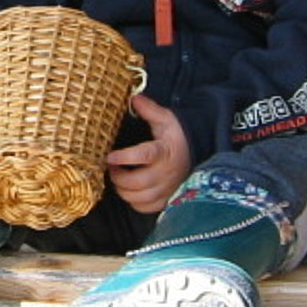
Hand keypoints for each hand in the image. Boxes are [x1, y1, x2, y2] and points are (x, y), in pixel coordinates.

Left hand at [105, 95, 192, 213]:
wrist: (197, 153)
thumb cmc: (178, 136)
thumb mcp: (167, 119)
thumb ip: (150, 110)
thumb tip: (134, 98)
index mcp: (164, 151)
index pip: (144, 156)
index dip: (125, 158)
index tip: (110, 156)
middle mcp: (166, 173)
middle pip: (137, 182)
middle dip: (118, 177)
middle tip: (110, 167)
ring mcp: (167, 188)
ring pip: (139, 198)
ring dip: (123, 190)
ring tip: (118, 178)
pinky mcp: (167, 199)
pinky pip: (146, 208)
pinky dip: (133, 202)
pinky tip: (130, 190)